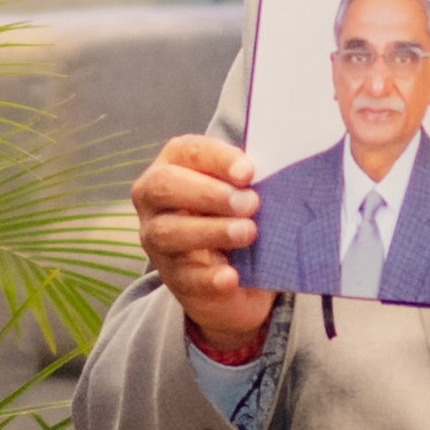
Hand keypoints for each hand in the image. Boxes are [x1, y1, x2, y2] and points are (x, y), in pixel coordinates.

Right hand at [131, 135, 271, 362]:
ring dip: (211, 231)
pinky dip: (209, 277)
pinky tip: (231, 276)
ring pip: (168, 232)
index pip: (189, 151)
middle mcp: (155, 201)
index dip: (218, 159)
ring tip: (248, 232)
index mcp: (174, 166)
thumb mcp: (242, 191)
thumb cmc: (237, 216)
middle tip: (250, 203)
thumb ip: (249, 181)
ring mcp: (157, 241)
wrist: (234, 273)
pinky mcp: (173, 278)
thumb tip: (274, 174)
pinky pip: (185, 277)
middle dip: (208, 193)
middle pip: (164, 186)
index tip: (248, 172)